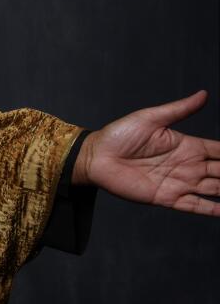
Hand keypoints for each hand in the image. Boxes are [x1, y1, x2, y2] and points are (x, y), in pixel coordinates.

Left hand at [74, 90, 219, 215]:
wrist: (95, 157)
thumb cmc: (119, 135)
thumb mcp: (151, 118)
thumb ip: (180, 110)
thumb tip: (203, 94)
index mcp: (188, 146)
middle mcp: (188, 166)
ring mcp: (179, 183)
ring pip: (215, 190)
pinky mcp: (167, 197)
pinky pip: (195, 206)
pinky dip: (213, 210)